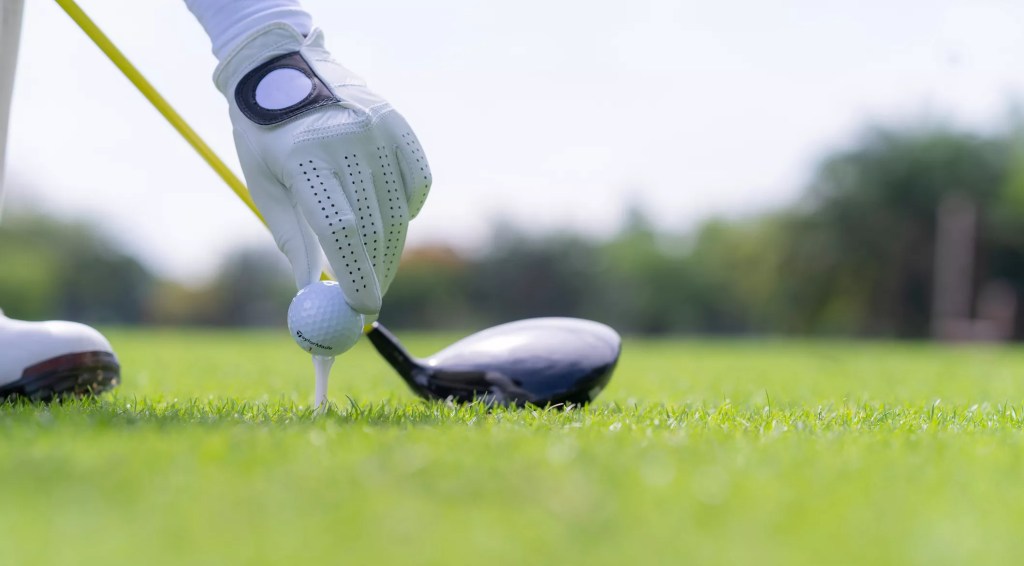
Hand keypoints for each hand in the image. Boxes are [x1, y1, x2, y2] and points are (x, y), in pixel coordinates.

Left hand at [214, 24, 430, 315]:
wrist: (279, 64)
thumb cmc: (264, 134)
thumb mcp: (267, 185)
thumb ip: (293, 238)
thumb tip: (312, 292)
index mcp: (304, 159)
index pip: (340, 230)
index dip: (355, 276)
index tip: (360, 310)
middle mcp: (346, 142)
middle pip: (373, 227)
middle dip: (375, 273)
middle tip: (370, 303)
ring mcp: (377, 129)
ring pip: (398, 212)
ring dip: (391, 251)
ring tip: (379, 272)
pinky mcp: (396, 123)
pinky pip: (417, 182)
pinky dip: (409, 210)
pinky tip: (394, 224)